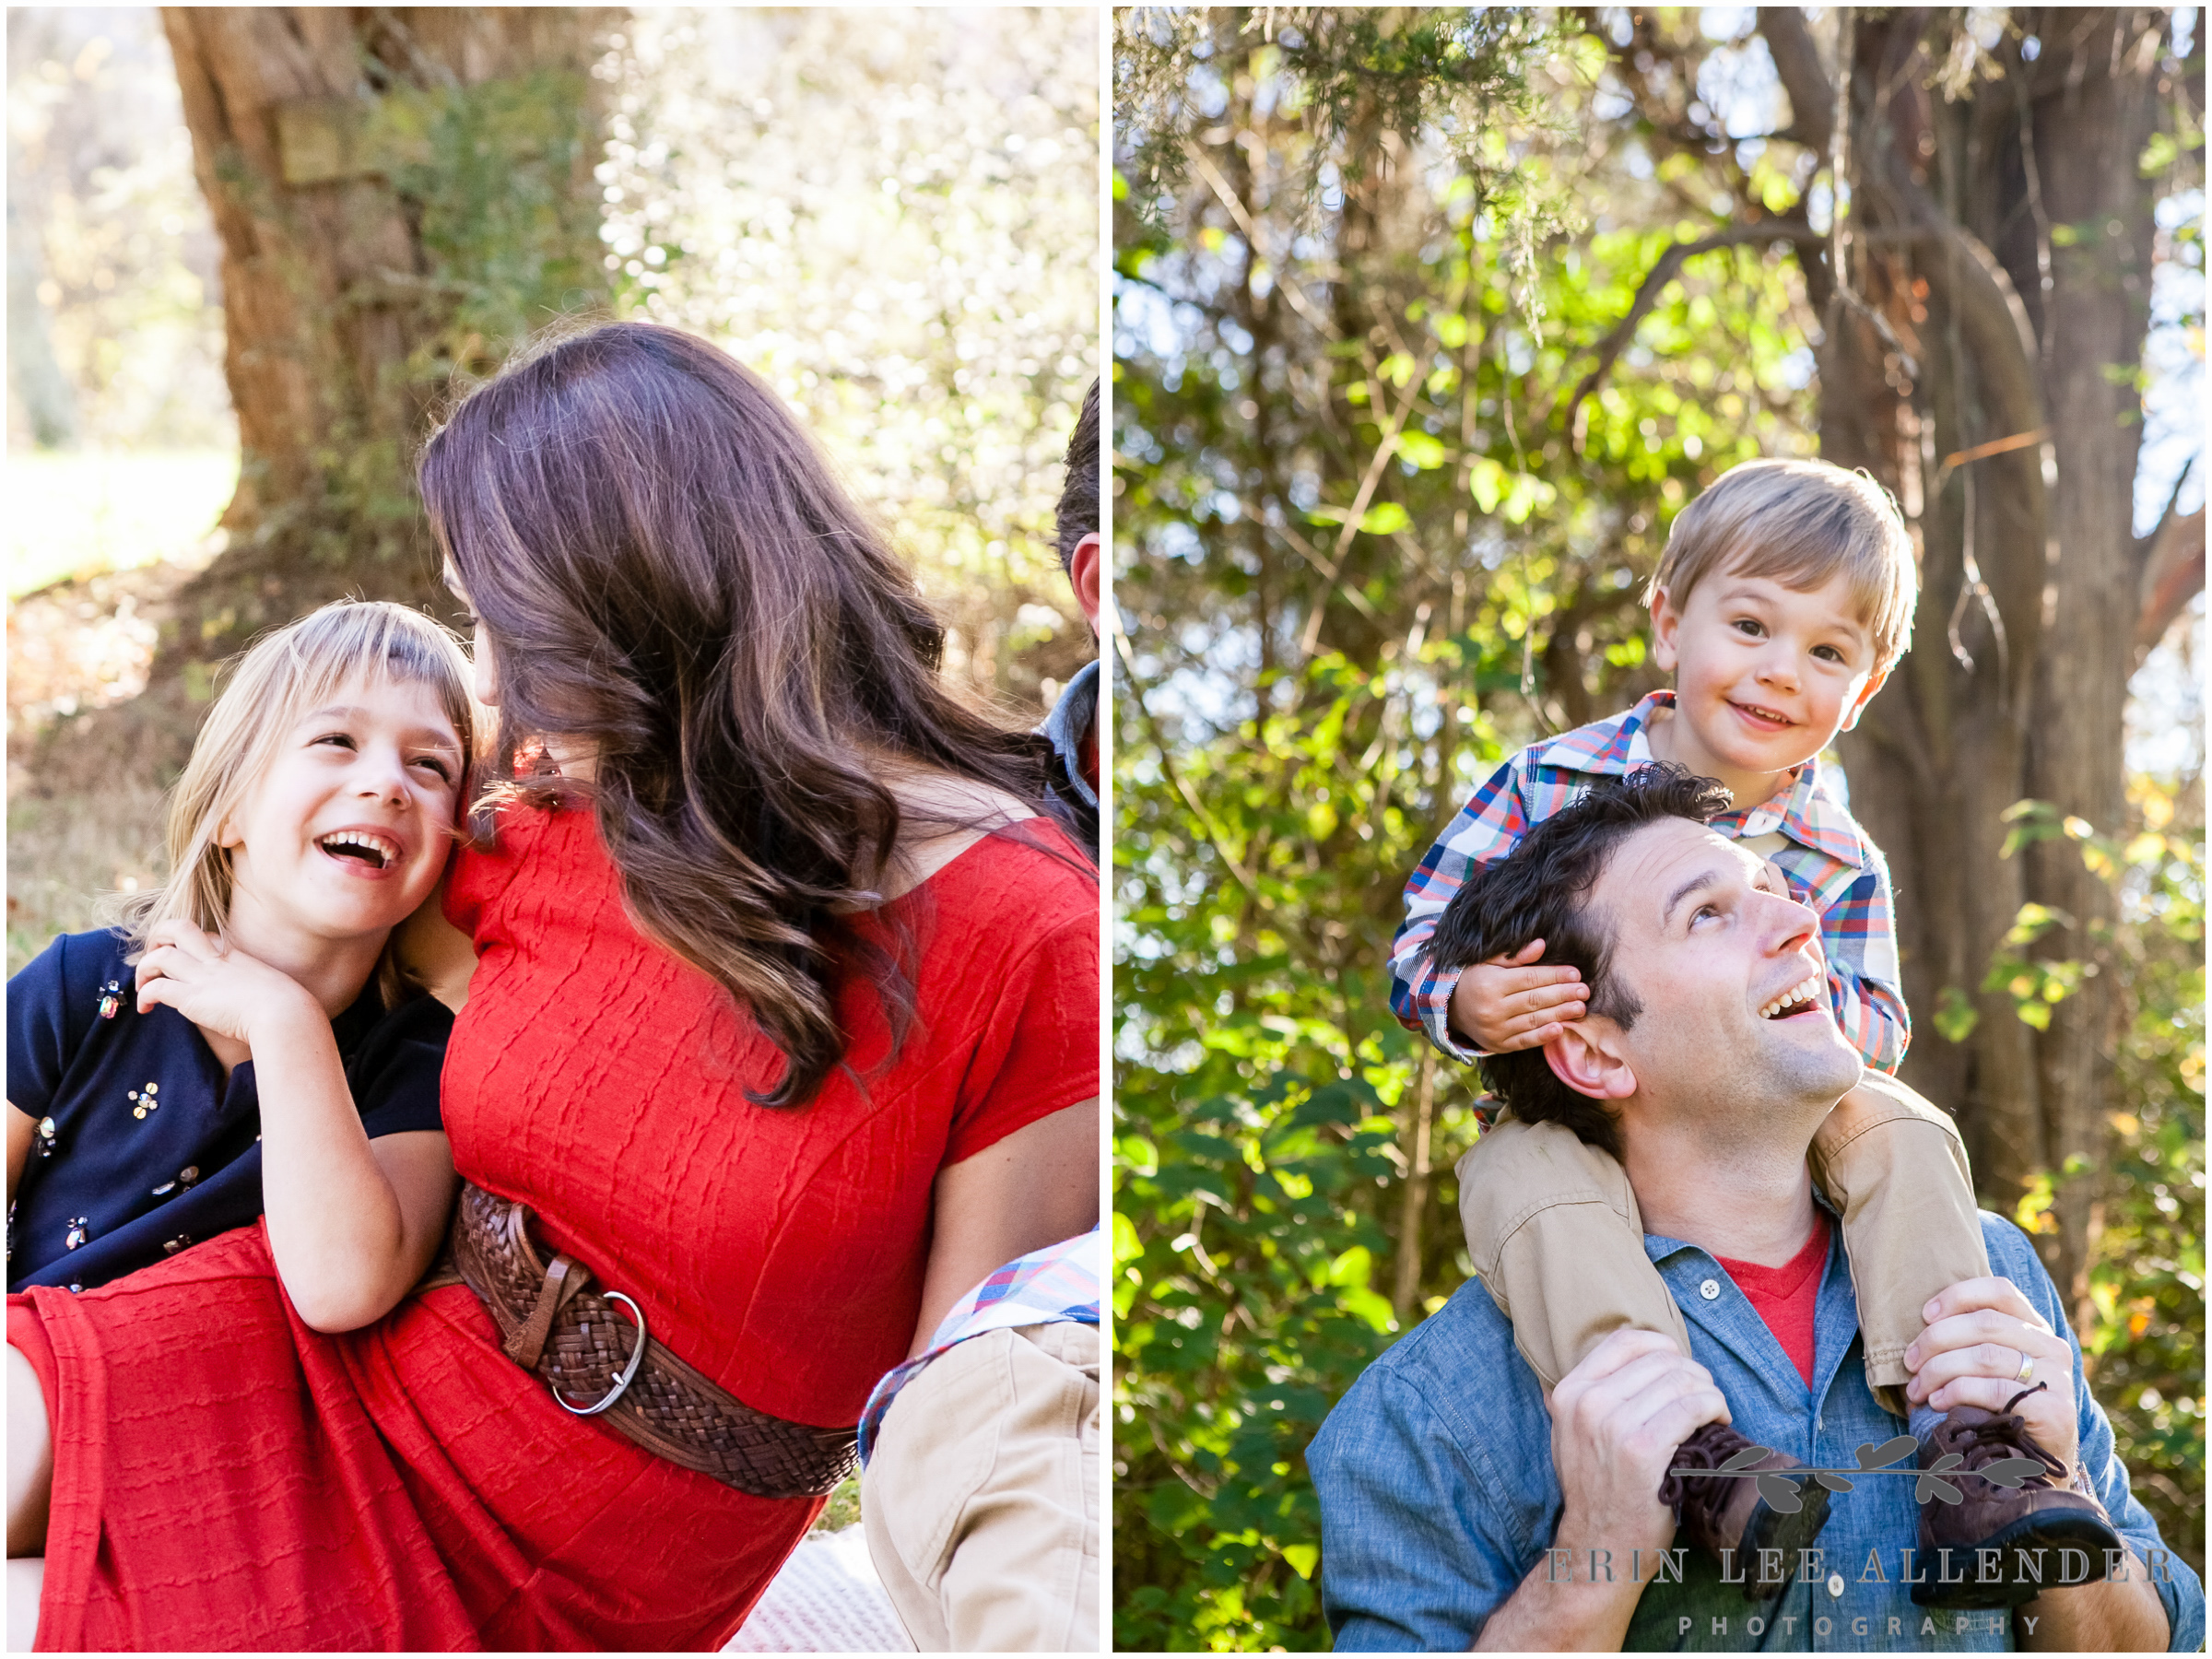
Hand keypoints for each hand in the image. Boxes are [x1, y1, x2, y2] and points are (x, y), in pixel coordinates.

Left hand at [134, 920, 316, 1049]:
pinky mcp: (192, 998)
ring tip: (143, 986)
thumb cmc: (286, 1006)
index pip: (203, 935)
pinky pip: (156, 988)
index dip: (187, 945)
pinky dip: (144, 996)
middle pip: (177, 928)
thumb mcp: (271, 986)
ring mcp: (202, 977)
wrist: (285, 1014)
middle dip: (157, 938)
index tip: (184, 962)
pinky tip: (146, 1009)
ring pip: (159, 956)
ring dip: (143, 969)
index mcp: (234, 955)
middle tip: (153, 959)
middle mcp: (215, 960)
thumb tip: (255, 1002)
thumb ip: (255, 987)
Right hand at [1448, 940, 1586, 1051]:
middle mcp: (1491, 1008)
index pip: (1529, 978)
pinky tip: (1560, 1029)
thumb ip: (1514, 956)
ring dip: (1560, 1014)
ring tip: (1580, 1008)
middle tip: (1584, 991)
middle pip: (1535, 999)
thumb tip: (1541, 945)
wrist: (1449, 1010)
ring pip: (1533, 1020)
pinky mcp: (1498, 1045)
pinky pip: (1524, 1041)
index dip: (1554, 975)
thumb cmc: (1473, 980)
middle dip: (1563, 994)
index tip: (1575, 973)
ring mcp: (1495, 1029)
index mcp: (1490, 983)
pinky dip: (1543, 1036)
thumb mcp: (1487, 962)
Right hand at [1549, 1328, 1729, 1555]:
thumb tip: (1628, 1356)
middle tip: (1704, 1401)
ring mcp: (1612, 1425)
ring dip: (1709, 1393)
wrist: (1599, 1546)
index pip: (1625, 1340)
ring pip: (1681, 1380)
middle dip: (1693, 1375)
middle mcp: (1587, 1402)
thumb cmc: (1597, 1491)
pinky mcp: (1642, 1450)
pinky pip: (1692, 1408)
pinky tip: (1717, 1425)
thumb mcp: (1573, 1433)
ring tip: (1713, 1415)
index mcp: (1569, 1392)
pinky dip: (1714, 1409)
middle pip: (1660, 1359)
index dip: (1664, 1349)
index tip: (1680, 1372)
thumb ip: (1591, 1394)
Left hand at [1904, 1277, 2079, 1468]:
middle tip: (1910, 1363)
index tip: (1924, 1314)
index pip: (2000, 1291)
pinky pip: (1995, 1389)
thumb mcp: (1989, 1369)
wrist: (2039, 1470)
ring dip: (1939, 1370)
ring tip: (1918, 1389)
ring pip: (1985, 1356)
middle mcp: (2052, 1347)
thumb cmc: (2000, 1411)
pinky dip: (1957, 1392)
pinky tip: (1937, 1402)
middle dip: (1936, 1340)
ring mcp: (2057, 1378)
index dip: (1958, 1296)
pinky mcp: (2054, 1410)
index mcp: (2035, 1329)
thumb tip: (1920, 1324)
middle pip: (1984, 1323)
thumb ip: (1970, 1342)